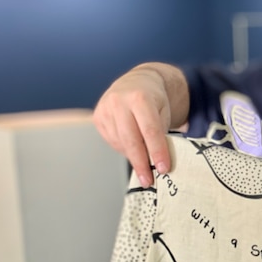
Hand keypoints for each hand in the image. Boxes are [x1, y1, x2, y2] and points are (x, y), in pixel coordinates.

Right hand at [92, 65, 179, 186]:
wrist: (137, 81)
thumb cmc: (155, 100)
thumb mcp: (164, 111)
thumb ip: (161, 132)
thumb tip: (160, 163)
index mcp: (140, 97)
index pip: (150, 130)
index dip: (157, 151)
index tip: (163, 169)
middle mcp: (120, 102)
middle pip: (131, 139)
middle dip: (141, 163)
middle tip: (148, 180)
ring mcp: (105, 109)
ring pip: (120, 142)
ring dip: (133, 157)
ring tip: (144, 166)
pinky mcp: (97, 116)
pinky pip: (111, 140)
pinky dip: (123, 148)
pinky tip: (132, 149)